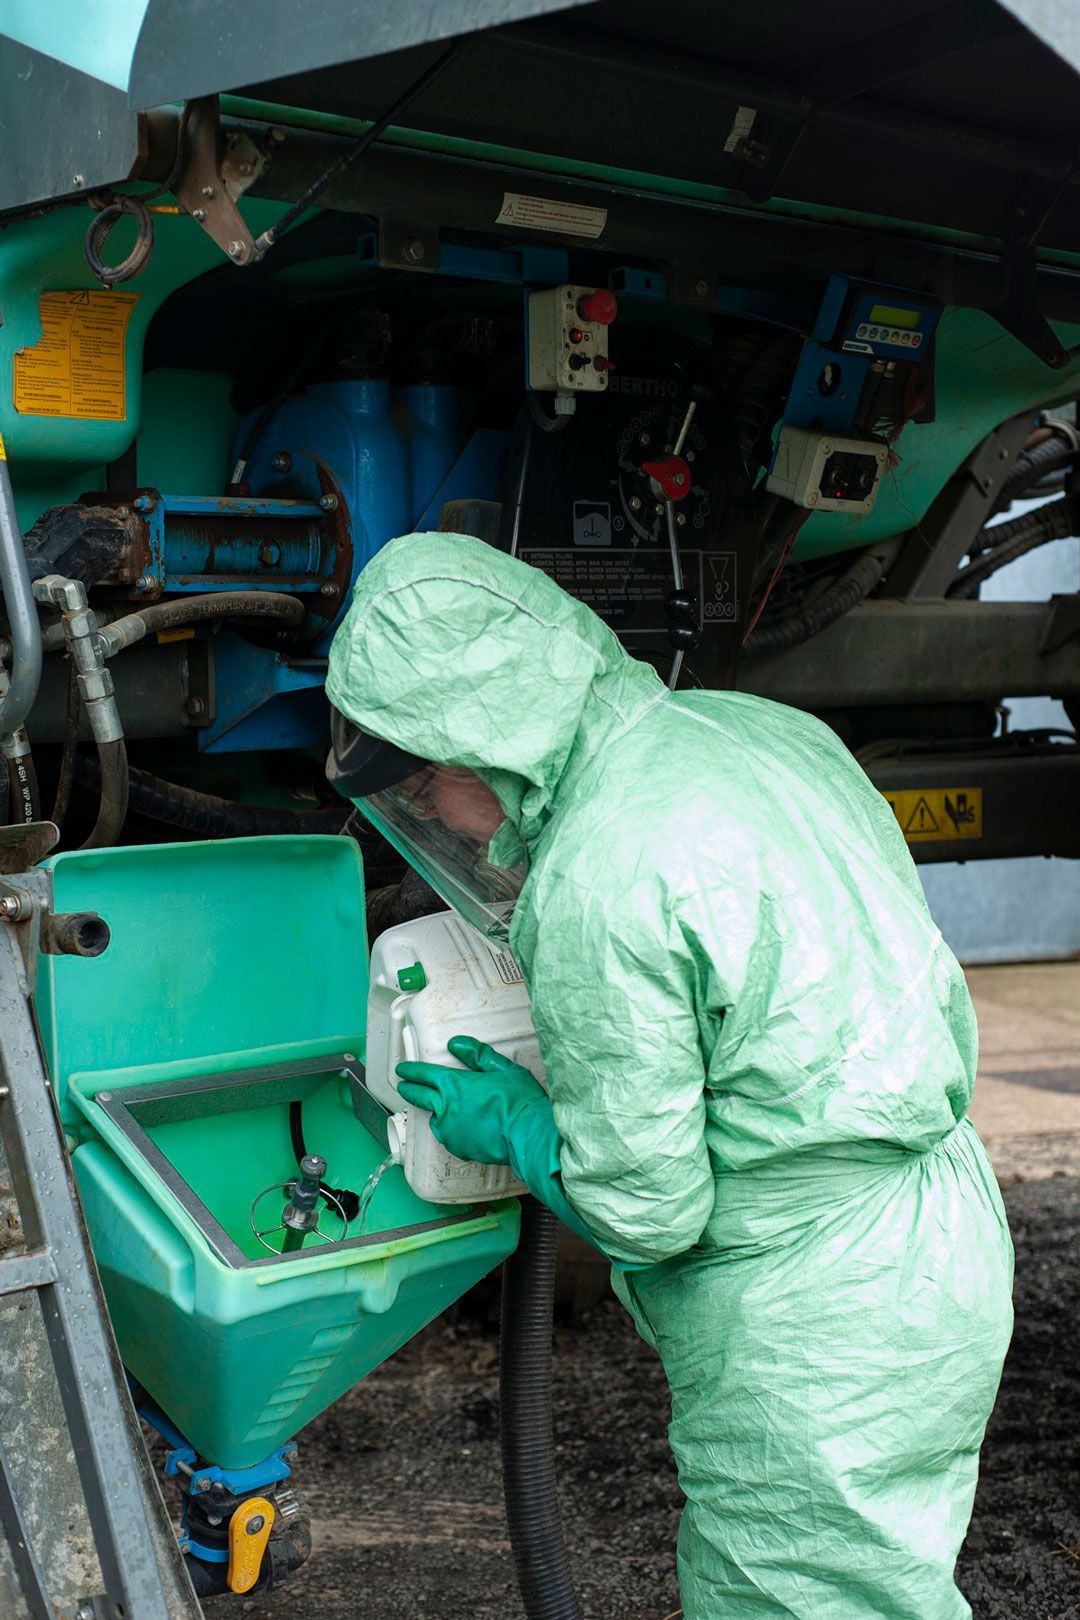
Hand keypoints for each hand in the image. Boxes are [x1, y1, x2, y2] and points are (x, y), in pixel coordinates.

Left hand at [395, 1035, 547, 1164]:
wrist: (528, 1135)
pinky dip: (448, 1130)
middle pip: (419, 1097)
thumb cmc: (519, 1102)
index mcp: (454, 1085)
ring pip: (433, 1119)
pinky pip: (447, 1137)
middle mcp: (446, 1108)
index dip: (411, 1071)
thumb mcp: (502, 1068)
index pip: (424, 1074)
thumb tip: (456, 1044)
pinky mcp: (460, 1148)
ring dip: (432, 1112)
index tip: (403, 1069)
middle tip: (404, 1085)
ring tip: (436, 1108)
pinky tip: (457, 1128)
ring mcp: (451, 1131)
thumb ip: (476, 1054)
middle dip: (409, 1089)